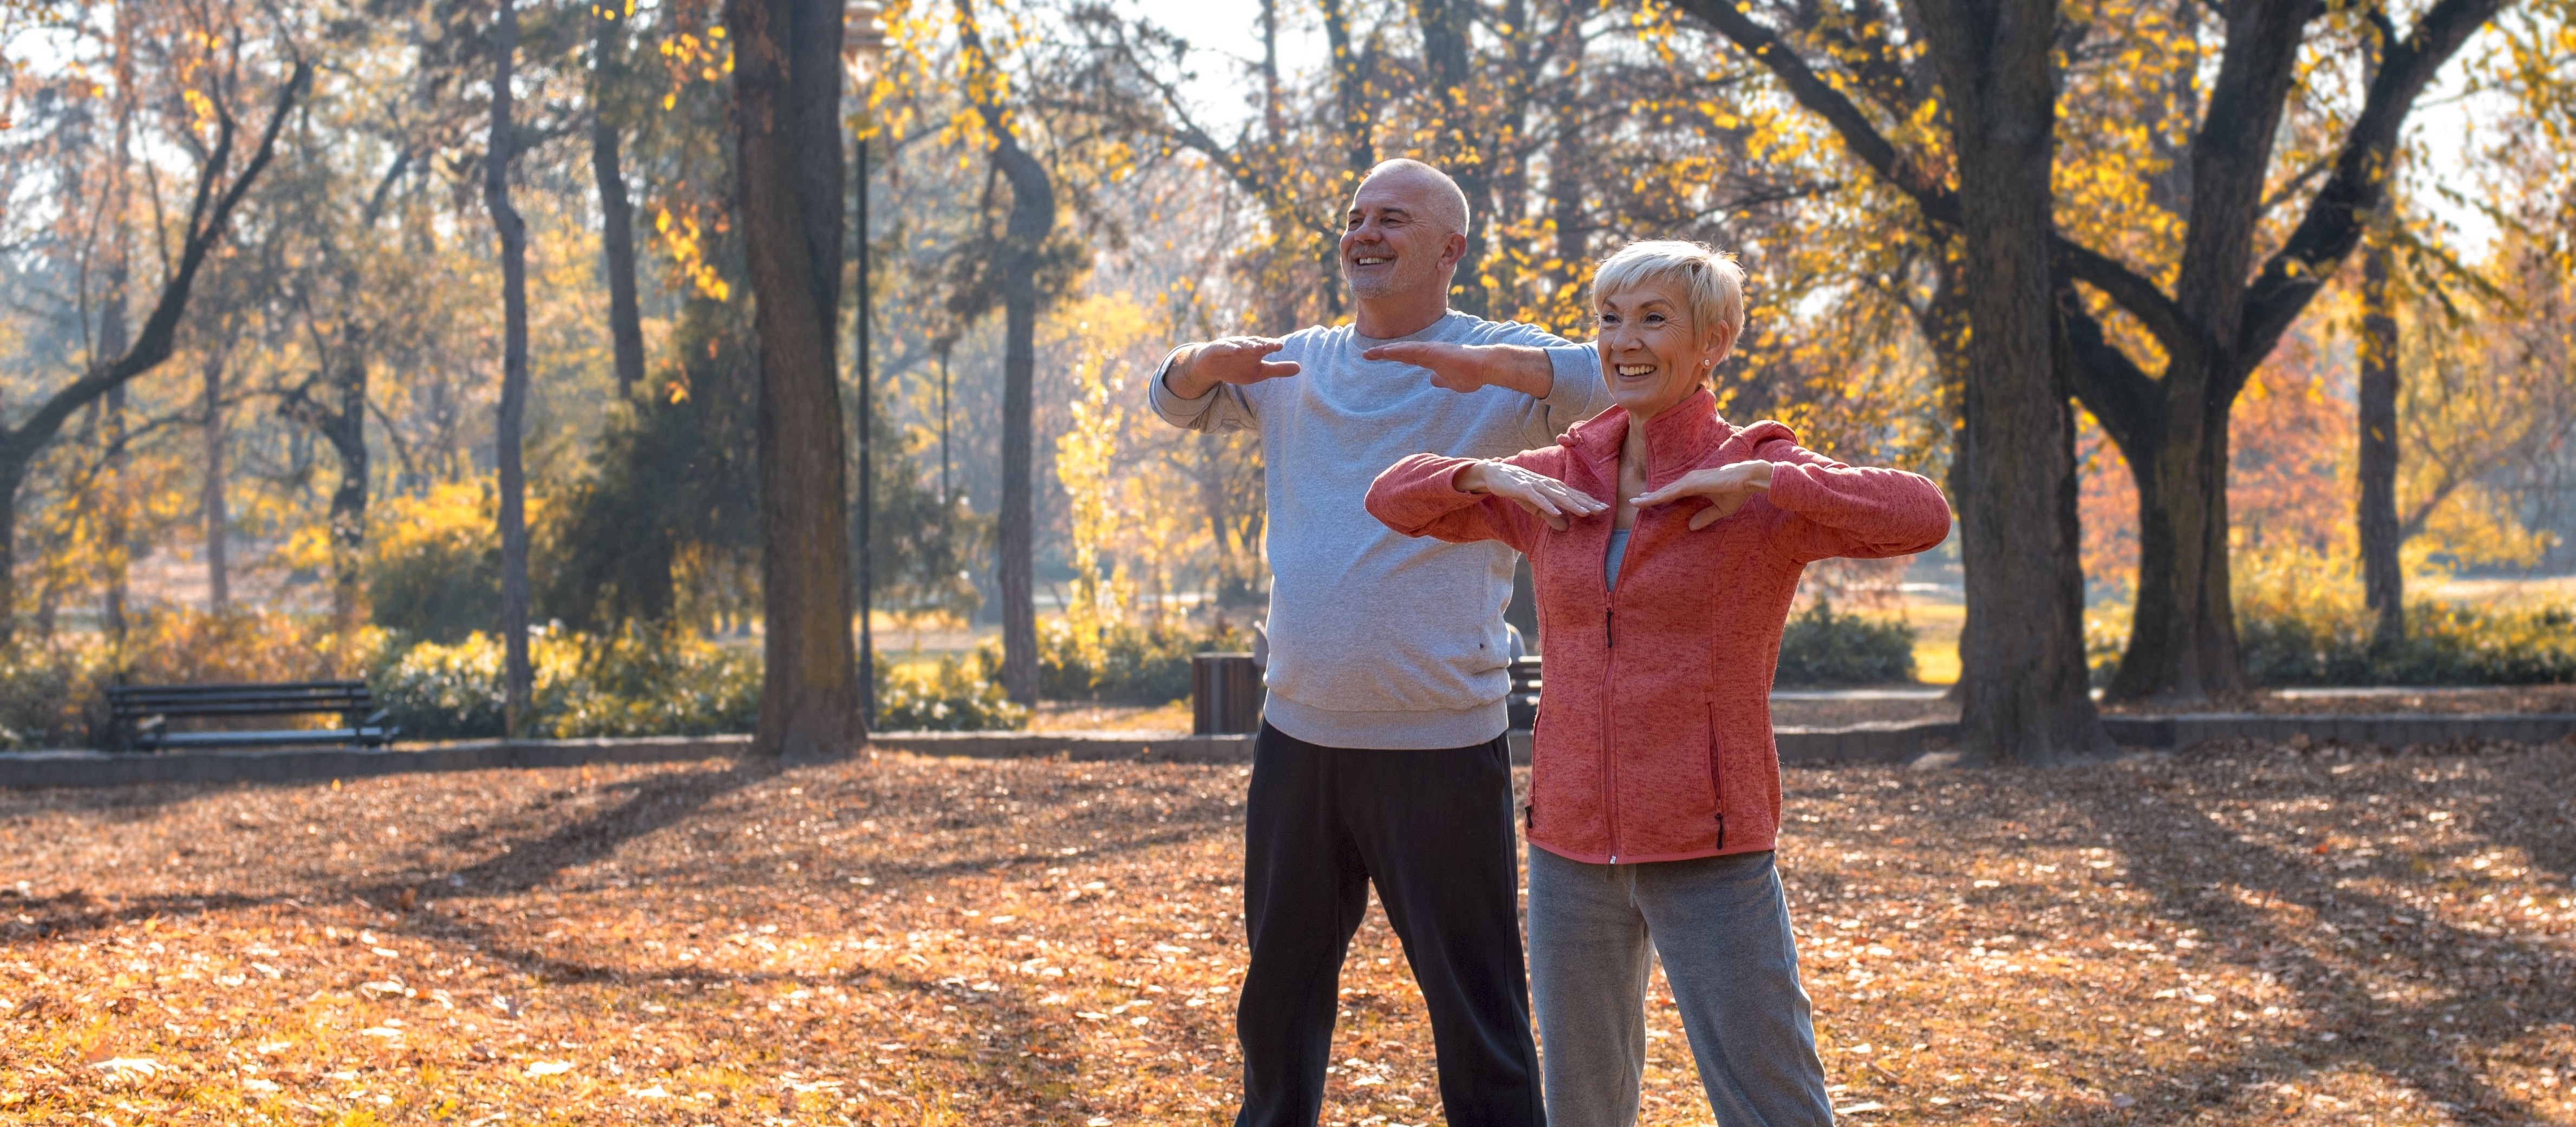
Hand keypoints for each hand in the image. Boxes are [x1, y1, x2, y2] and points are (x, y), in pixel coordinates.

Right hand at [1168, 337, 1299, 397]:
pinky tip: (1236, 350)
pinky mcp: (1218, 348)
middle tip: (1273, 345)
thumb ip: (1278, 369)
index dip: (1272, 345)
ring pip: (1241, 344)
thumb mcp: (1260, 372)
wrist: (1211, 368)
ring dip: (1249, 345)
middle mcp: (1245, 345)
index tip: (1280, 346)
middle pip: (1255, 343)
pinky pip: (1225, 347)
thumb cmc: (1237, 368)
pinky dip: (1231, 348)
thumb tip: (1300, 368)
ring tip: (1258, 348)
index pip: (1266, 346)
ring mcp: (1231, 345)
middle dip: (1264, 343)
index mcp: (1256, 350)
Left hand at [1360, 341, 1552, 397]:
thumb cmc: (1472, 374)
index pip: (1407, 357)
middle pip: (1402, 352)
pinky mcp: (1435, 352)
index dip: (1393, 357)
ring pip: (1404, 350)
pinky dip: (1399, 351)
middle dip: (1384, 353)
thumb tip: (1432, 380)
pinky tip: (1387, 352)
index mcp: (1431, 359)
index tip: (1378, 358)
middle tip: (1366, 354)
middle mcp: (1429, 352)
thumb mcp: (1451, 382)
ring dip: (1387, 352)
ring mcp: (1431, 351)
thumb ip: (1440, 380)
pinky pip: (1413, 351)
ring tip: (1370, 353)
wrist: (1485, 367)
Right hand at [1457, 460, 1606, 531]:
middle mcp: (1548, 485)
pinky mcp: (1523, 488)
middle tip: (1603, 510)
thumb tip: (1566, 527)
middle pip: (1571, 495)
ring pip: (1557, 496)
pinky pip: (1537, 498)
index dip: (1589, 502)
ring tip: (1585, 512)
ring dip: (1572, 504)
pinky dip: (1546, 504)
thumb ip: (1550, 515)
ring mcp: (1536, 486)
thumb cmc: (1519, 489)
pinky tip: (1555, 511)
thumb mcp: (1536, 506)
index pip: (1574, 495)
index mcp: (1553, 488)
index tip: (1604, 509)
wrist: (1496, 474)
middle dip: (1587, 503)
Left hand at [1632, 461, 1773, 528]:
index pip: (1673, 493)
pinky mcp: (1692, 483)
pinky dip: (1658, 496)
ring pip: (1665, 491)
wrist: (1748, 479)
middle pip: (1666, 491)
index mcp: (1695, 486)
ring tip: (1634, 503)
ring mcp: (1689, 480)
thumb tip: (1691, 527)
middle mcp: (1690, 481)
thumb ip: (1705, 517)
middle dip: (1650, 497)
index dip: (1660, 497)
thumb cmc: (1737, 491)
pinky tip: (1647, 500)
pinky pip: (1671, 492)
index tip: (1648, 500)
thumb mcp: (1720, 509)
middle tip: (1635, 501)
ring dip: (1650, 498)